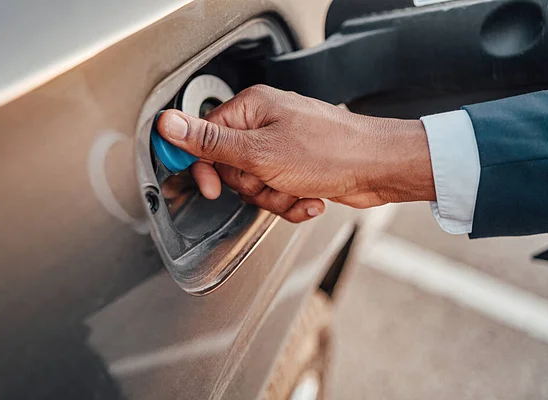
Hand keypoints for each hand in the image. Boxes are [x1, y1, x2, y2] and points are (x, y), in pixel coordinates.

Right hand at [157, 85, 434, 222]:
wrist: (379, 168)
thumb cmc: (330, 151)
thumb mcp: (260, 152)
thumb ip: (210, 142)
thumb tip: (169, 124)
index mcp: (252, 109)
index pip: (205, 137)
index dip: (205, 166)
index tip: (211, 186)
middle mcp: (266, 125)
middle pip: (230, 167)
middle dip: (251, 185)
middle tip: (270, 180)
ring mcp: (283, 147)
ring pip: (254, 185)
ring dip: (274, 197)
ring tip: (296, 189)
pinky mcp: (297, 168)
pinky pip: (277, 193)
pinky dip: (291, 202)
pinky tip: (310, 197)